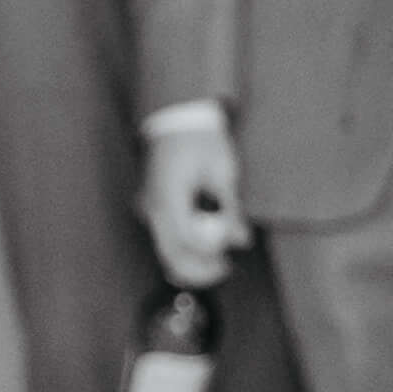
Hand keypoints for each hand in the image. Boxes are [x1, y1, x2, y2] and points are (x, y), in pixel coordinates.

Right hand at [137, 105, 250, 290]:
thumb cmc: (204, 142)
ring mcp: (149, 208)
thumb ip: (231, 208)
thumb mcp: (223, 171)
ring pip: (165, 250)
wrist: (178, 121)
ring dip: (190, 263)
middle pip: (169, 251)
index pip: (185, 235)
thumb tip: (243, 241)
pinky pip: (164, 238)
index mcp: (169, 192)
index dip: (207, 253)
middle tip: (224, 269)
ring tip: (218, 264)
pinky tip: (203, 252)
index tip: (227, 260)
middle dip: (197, 268)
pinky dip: (182, 250)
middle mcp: (153, 204)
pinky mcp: (152, 209)